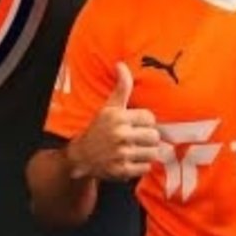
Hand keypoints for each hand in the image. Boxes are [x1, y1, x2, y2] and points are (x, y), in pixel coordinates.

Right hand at [66, 62, 160, 180]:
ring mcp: (121, 154)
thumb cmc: (99, 129)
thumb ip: (121, 87)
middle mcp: (119, 135)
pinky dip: (141, 166)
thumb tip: (121, 64)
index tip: (138, 125)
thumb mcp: (109, 107)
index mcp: (118, 117)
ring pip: (152, 153)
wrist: (82, 155)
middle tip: (139, 139)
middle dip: (149, 138)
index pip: (150, 118)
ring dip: (147, 153)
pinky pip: (145, 168)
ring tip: (137, 150)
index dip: (146, 122)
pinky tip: (132, 160)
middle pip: (154, 136)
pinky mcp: (122, 170)